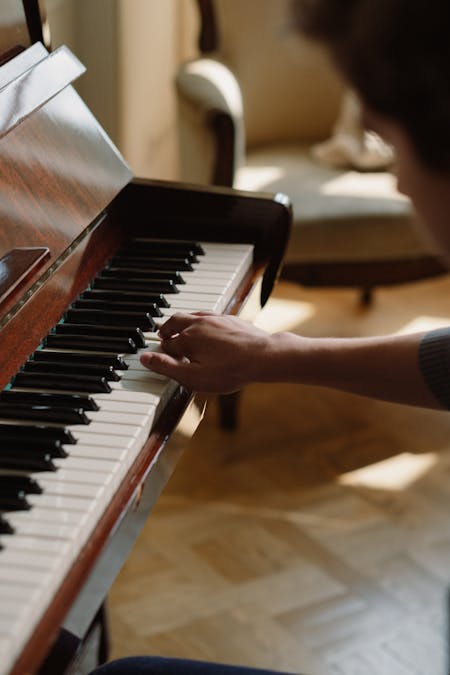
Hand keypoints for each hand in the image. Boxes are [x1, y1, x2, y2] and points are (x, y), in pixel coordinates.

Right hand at [140, 312, 272, 392]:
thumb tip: (145, 358)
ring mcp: (216, 319)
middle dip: (166, 329)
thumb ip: (167, 367)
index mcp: (187, 338)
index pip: (166, 344)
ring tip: (179, 328)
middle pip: (175, 321)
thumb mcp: (194, 377)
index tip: (159, 357)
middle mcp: (198, 324)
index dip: (162, 352)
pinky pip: (209, 314)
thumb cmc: (231, 370)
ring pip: (192, 315)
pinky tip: (205, 324)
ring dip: (182, 321)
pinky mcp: (230, 319)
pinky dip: (200, 319)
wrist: (264, 356)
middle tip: (162, 334)